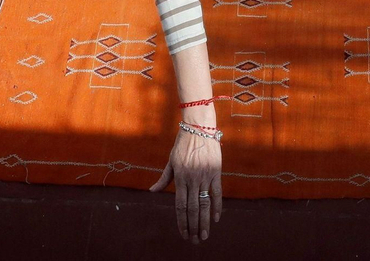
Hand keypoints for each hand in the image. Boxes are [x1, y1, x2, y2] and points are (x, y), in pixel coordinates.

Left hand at [150, 127, 222, 241]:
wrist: (198, 127)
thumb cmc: (182, 144)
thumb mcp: (171, 161)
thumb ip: (164, 178)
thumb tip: (152, 191)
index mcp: (180, 177)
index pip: (180, 206)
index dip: (182, 222)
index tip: (183, 234)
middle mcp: (192, 179)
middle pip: (193, 208)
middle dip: (193, 227)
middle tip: (195, 241)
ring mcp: (205, 176)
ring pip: (205, 204)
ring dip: (204, 222)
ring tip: (204, 235)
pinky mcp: (216, 172)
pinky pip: (217, 192)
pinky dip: (217, 206)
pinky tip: (216, 218)